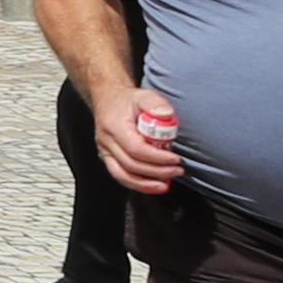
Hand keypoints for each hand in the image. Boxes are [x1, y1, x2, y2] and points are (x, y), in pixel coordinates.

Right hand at [90, 72, 183, 195]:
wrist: (108, 100)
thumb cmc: (126, 101)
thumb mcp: (143, 95)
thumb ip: (155, 103)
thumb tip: (166, 115)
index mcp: (114, 126)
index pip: (135, 148)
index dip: (157, 157)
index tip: (175, 159)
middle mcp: (106, 141)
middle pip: (131, 164)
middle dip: (157, 171)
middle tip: (177, 170)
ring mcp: (105, 151)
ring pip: (123, 175)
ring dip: (146, 184)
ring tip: (166, 184)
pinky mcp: (108, 158)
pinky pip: (121, 176)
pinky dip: (138, 185)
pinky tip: (153, 186)